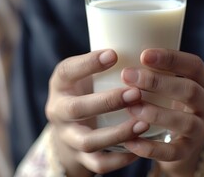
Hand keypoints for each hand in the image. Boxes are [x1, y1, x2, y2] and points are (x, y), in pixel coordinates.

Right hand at [45, 49, 149, 175]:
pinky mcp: (80, 158)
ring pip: (89, 141)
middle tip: (135, 93)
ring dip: (117, 133)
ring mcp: (68, 137)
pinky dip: (120, 159)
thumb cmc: (84, 92)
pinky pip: (99, 164)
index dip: (88, 63)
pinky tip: (140, 148)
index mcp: (60, 85)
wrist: (68, 130)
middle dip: (106, 101)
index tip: (113, 54)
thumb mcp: (85, 75)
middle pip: (76, 109)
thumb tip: (143, 39)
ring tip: (144, 123)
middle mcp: (59, 112)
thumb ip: (103, 65)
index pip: (67, 71)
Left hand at [122, 48, 203, 176]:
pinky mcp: (189, 151)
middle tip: (127, 75)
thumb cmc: (169, 103)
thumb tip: (115, 52)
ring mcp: (201, 129)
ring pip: (185, 122)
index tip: (143, 55)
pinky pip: (173, 152)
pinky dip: (151, 148)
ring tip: (131, 108)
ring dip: (156, 114)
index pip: (193, 65)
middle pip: (190, 90)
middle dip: (157, 83)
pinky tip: (130, 141)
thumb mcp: (170, 85)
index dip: (170, 58)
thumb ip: (155, 71)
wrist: (180, 143)